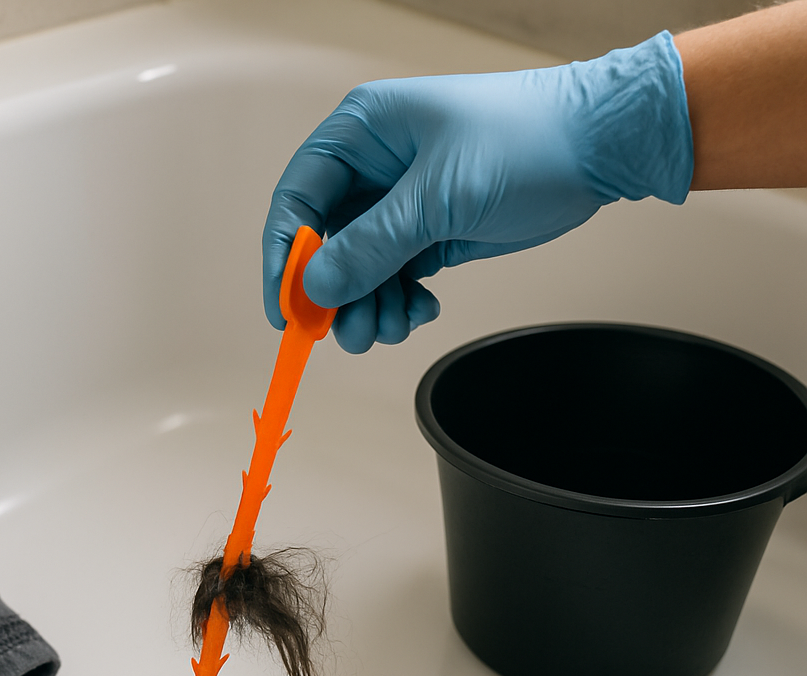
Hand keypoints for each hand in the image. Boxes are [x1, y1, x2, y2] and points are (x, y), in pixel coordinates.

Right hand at [264, 32, 691, 352]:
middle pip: (324, 245)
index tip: (287, 310)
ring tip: (393, 327)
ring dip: (369, 307)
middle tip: (350, 334)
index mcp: (362, 133)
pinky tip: (420, 310)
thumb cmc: (525, 141)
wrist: (598, 148)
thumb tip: (314, 287)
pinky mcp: (428, 233)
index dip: (284, 259)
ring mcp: (400, 203)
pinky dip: (399, 303)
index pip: (297, 200)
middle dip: (335, 296)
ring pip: (359, 270)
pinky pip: (393, 278)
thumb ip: (371, 245)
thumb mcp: (438, 197)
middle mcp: (373, 168)